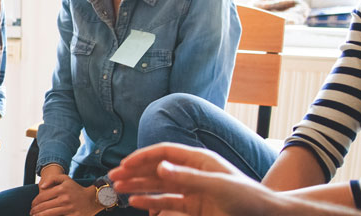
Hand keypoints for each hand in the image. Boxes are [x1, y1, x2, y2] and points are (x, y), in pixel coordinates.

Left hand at [29, 172, 104, 215]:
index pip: (42, 197)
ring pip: (49, 214)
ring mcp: (69, 208)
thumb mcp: (66, 179)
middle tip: (31, 213)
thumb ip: (52, 179)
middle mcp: (64, 199)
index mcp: (61, 189)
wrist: (92, 199)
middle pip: (44, 206)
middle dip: (35, 211)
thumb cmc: (76, 189)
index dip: (34, 202)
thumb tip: (41, 186)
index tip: (32, 206)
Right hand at [107, 143, 282, 215]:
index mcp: (199, 159)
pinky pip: (168, 203)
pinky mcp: (194, 208)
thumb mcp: (217, 186)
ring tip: (119, 189)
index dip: (143, 156)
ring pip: (159, 186)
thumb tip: (159, 167)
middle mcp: (193, 172)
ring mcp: (193, 190)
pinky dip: (151, 202)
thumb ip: (187, 177)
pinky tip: (137, 202)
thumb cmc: (247, 197)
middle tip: (113, 177)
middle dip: (135, 172)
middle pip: (158, 168)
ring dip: (138, 187)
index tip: (124, 164)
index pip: (165, 152)